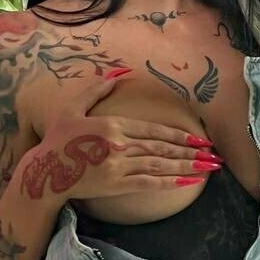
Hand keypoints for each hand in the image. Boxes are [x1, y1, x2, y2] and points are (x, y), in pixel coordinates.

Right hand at [19, 71, 221, 203]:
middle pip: (162, 148)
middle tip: (214, 155)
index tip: (199, 140)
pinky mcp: (116, 184)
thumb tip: (119, 75)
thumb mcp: (73, 107)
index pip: (153, 130)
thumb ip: (97, 90)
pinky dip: (170, 182)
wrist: (45, 173)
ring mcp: (119, 166)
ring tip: (209, 168)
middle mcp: (119, 144)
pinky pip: (149, 183)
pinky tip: (188, 181)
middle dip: (192, 152)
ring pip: (160, 165)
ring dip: (188, 167)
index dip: (179, 136)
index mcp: (113, 125)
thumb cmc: (58, 139)